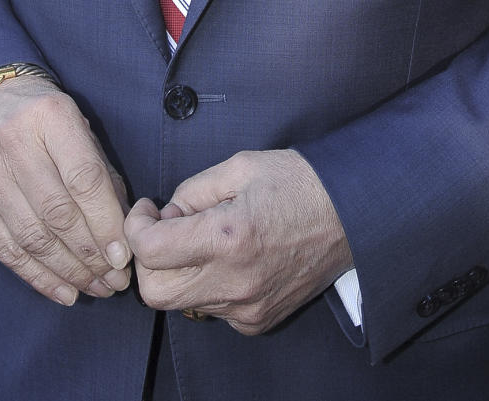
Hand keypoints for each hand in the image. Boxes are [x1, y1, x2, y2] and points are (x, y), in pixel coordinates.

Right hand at [0, 76, 131, 305]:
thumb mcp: (80, 131)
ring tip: (97, 288)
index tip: (125, 256)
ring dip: (70, 272)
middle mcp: (13, 142)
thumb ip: (102, 176)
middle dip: (92, 255)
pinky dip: (39, 277)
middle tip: (116, 280)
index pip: (84, 179)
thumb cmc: (47, 124)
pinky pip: (7, 251)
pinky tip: (65, 292)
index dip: (107, 222)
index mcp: (50, 116)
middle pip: (58, 213)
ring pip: (33, 238)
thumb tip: (125, 235)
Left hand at [125, 149, 352, 333]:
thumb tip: (167, 216)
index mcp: (227, 237)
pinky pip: (213, 309)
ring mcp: (247, 308)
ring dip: (180, 271)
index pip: (150, 252)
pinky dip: (208, 285)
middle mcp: (235, 282)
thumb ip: (192, 190)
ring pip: (183, 302)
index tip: (147, 210)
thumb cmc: (298, 182)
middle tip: (167, 227)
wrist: (352, 214)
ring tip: (207, 238)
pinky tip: (230, 259)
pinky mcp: (258, 321)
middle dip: (149, 259)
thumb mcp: (240, 165)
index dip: (136, 227)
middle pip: (156, 292)